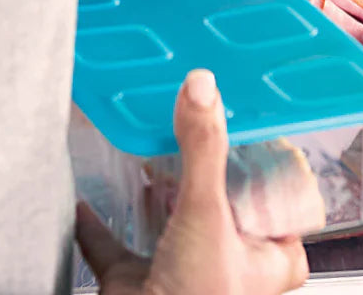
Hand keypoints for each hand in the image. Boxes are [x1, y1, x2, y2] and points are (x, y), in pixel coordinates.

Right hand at [76, 70, 308, 294]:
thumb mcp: (207, 213)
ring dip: (156, 186)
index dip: (262, 150)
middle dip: (203, 161)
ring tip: (152, 141)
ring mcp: (183, 274)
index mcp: (271, 257)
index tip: (244, 109)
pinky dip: (98, 224)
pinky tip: (85, 200)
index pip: (276, 188)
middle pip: (220, 197)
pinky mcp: (135, 286)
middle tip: (195, 115)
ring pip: (171, 218)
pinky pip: (114, 246)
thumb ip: (204, 149)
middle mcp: (230, 265)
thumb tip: (203, 88)